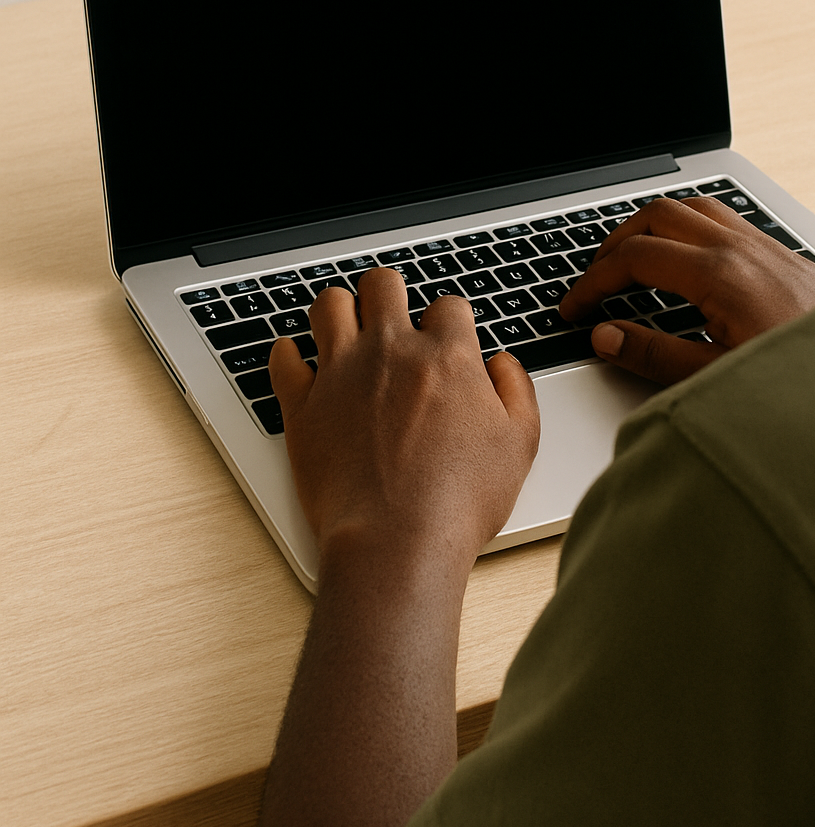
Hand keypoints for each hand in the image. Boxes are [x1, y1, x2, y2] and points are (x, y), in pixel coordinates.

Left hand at [269, 269, 539, 561]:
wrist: (397, 541)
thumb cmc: (458, 501)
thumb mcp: (519, 444)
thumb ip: (516, 391)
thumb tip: (503, 365)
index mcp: (445, 355)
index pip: (447, 305)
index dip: (449, 321)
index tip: (446, 340)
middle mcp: (390, 351)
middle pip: (383, 285)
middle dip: (390, 294)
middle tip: (391, 316)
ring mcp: (341, 373)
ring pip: (329, 304)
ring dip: (340, 310)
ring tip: (346, 327)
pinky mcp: (303, 405)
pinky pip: (283, 358)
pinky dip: (289, 354)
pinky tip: (299, 360)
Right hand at [559, 196, 814, 385]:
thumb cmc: (808, 381)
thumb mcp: (720, 378)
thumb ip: (657, 354)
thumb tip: (606, 335)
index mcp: (720, 275)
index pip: (634, 258)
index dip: (593, 281)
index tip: (574, 308)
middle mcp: (741, 248)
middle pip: (656, 215)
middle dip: (615, 243)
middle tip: (594, 280)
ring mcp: (764, 244)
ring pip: (690, 206)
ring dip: (652, 227)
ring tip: (630, 261)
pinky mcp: (781, 252)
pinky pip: (723, 218)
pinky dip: (688, 228)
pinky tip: (685, 260)